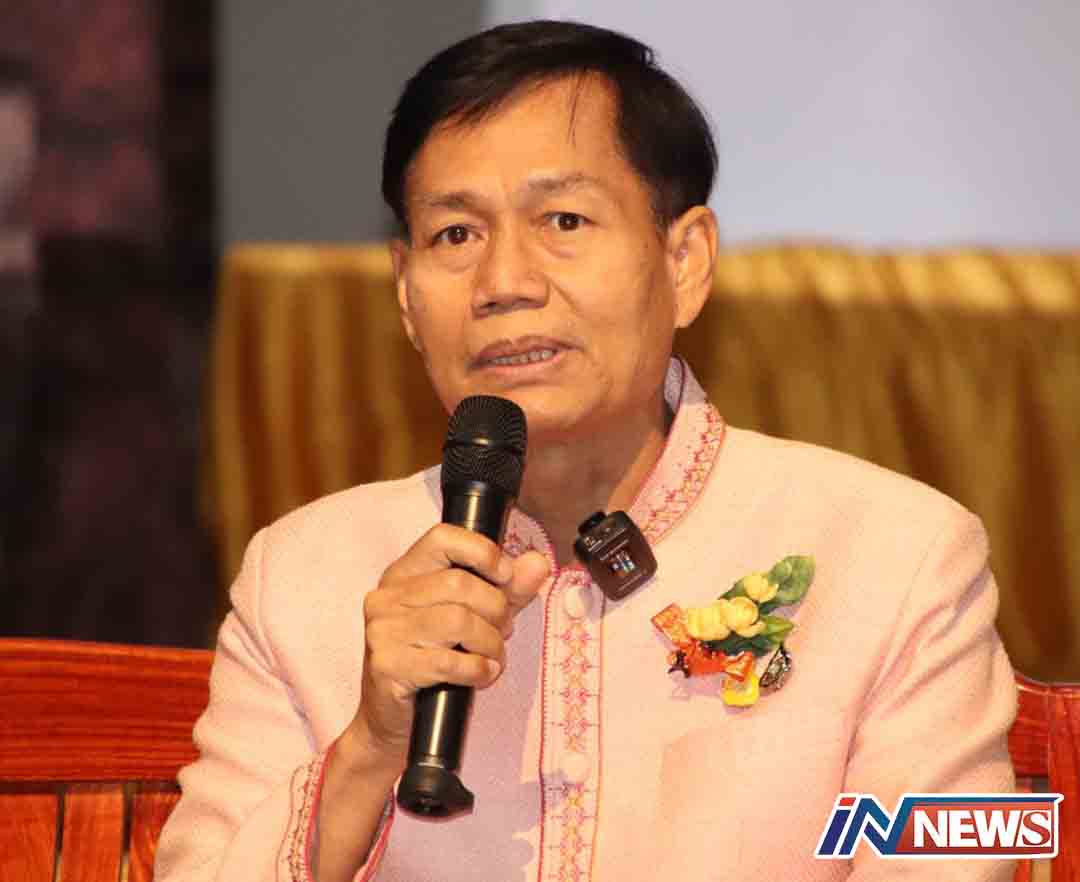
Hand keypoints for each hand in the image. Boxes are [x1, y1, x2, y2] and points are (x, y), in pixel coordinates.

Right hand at [345, 524, 549, 772]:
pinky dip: (477, 670)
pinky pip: (448, 661)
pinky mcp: (387, 665)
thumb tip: (538, 563)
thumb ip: (507, 590)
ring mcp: (383, 631)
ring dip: (489, 644)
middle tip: (502, 631)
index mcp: (405, 574)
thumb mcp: (475, 618)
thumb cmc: (434, 661)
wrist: (393, 719)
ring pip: (458, 622)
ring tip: (492, 657)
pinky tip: (481, 675)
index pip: (442, 537)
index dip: (482, 551)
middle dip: (496, 610)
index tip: (505, 575)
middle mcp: (387, 596)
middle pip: (460, 584)